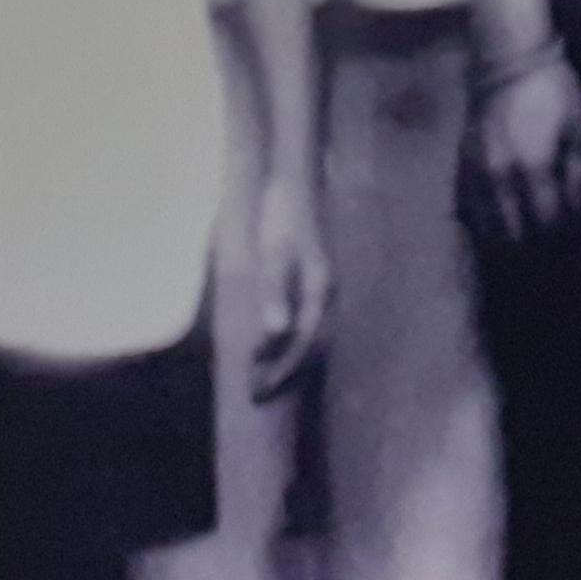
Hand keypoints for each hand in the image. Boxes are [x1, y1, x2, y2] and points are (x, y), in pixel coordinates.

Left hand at [248, 173, 332, 401]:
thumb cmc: (280, 216)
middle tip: (255, 396)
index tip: (259, 391)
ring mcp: (319, 289)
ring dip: (283, 360)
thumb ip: (276, 292)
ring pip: (306, 337)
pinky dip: (285, 341)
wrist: (292, 182)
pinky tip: (268, 346)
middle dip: (282, 372)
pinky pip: (301, 323)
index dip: (281, 370)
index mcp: (320, 291)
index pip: (302, 344)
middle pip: (307, 345)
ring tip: (259, 380)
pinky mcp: (310, 283)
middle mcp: (325, 295)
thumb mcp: (275, 254)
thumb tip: (276, 333)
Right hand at [464, 47, 580, 241]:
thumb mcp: (575, 126)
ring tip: (523, 237)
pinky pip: (466, 208)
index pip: (548, 220)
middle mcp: (500, 176)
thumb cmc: (551, 87)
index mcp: (533, 166)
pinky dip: (481, 223)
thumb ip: (574, 171)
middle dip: (535, 243)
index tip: (576, 229)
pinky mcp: (460, 162)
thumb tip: (576, 206)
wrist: (506, 56)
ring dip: (505, 237)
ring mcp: (475, 171)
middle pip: (513, 233)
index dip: (564, 231)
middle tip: (551, 240)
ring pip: (485, 226)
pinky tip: (494, 225)